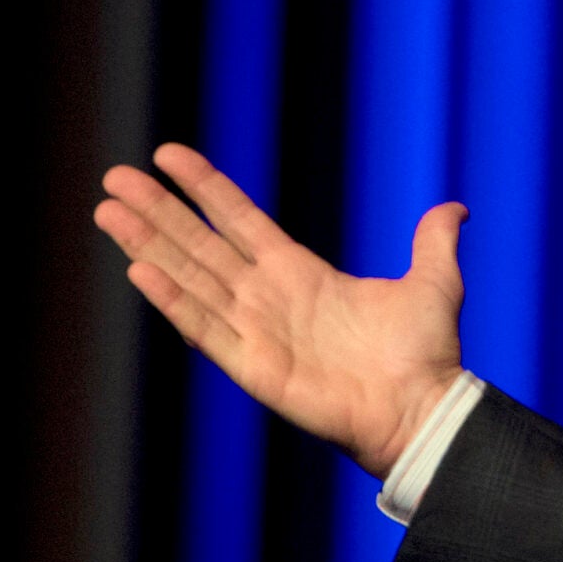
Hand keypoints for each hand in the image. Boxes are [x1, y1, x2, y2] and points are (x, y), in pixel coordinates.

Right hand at [94, 143, 467, 478]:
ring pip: (189, 277)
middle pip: (200, 243)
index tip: (169, 155)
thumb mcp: (434, 283)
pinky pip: (204, 328)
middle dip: (158, 210)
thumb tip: (454, 209)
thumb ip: (433, 242)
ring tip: (108, 211)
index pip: (240, 220)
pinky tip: (140, 270)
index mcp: (301, 273)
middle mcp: (268, 297)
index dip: (205, 188)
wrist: (423, 407)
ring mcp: (256, 330)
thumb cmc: (425, 354)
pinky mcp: (253, 366)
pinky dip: (172, 300)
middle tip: (113, 178)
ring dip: (148, 245)